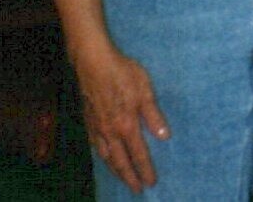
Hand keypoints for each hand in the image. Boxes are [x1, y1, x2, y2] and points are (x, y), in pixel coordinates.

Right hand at [72, 42, 169, 194]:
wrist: (93, 62)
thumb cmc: (123, 73)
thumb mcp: (145, 90)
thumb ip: (154, 115)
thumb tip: (164, 136)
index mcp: (126, 125)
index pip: (139, 154)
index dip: (145, 169)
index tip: (151, 183)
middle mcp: (110, 132)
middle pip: (120, 161)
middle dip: (129, 177)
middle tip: (136, 190)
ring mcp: (97, 127)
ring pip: (106, 156)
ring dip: (115, 170)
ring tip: (122, 178)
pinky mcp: (88, 120)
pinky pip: (95, 146)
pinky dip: (102, 157)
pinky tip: (104, 157)